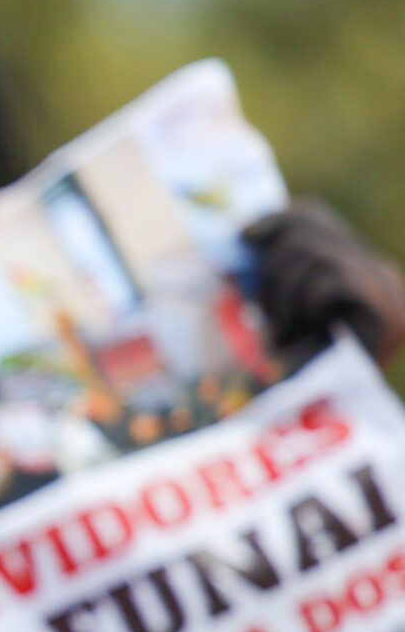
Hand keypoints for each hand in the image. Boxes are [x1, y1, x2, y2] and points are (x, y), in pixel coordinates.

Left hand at [245, 201, 404, 363]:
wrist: (313, 416)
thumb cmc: (290, 368)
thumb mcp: (274, 307)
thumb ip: (270, 268)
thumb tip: (245, 232)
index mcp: (355, 269)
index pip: (310, 215)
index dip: (274, 220)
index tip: (243, 237)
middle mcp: (380, 274)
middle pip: (307, 227)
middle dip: (272, 268)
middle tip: (265, 311)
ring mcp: (389, 292)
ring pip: (311, 254)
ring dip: (281, 297)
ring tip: (285, 333)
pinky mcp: (386, 311)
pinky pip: (327, 282)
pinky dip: (302, 308)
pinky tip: (304, 335)